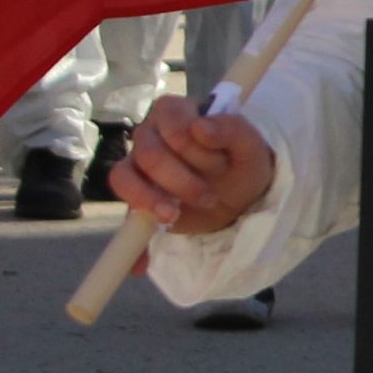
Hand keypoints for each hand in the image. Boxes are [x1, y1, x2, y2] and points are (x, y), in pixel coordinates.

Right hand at [112, 92, 275, 236]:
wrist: (242, 197)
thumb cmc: (243, 162)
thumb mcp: (252, 147)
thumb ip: (233, 129)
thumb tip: (200, 126)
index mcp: (179, 112)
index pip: (167, 114)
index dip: (188, 140)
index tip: (217, 162)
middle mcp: (152, 133)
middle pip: (148, 151)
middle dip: (180, 179)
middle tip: (208, 197)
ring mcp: (138, 165)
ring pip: (125, 176)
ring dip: (151, 200)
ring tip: (175, 216)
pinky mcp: (136, 196)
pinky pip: (120, 211)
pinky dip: (132, 236)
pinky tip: (142, 260)